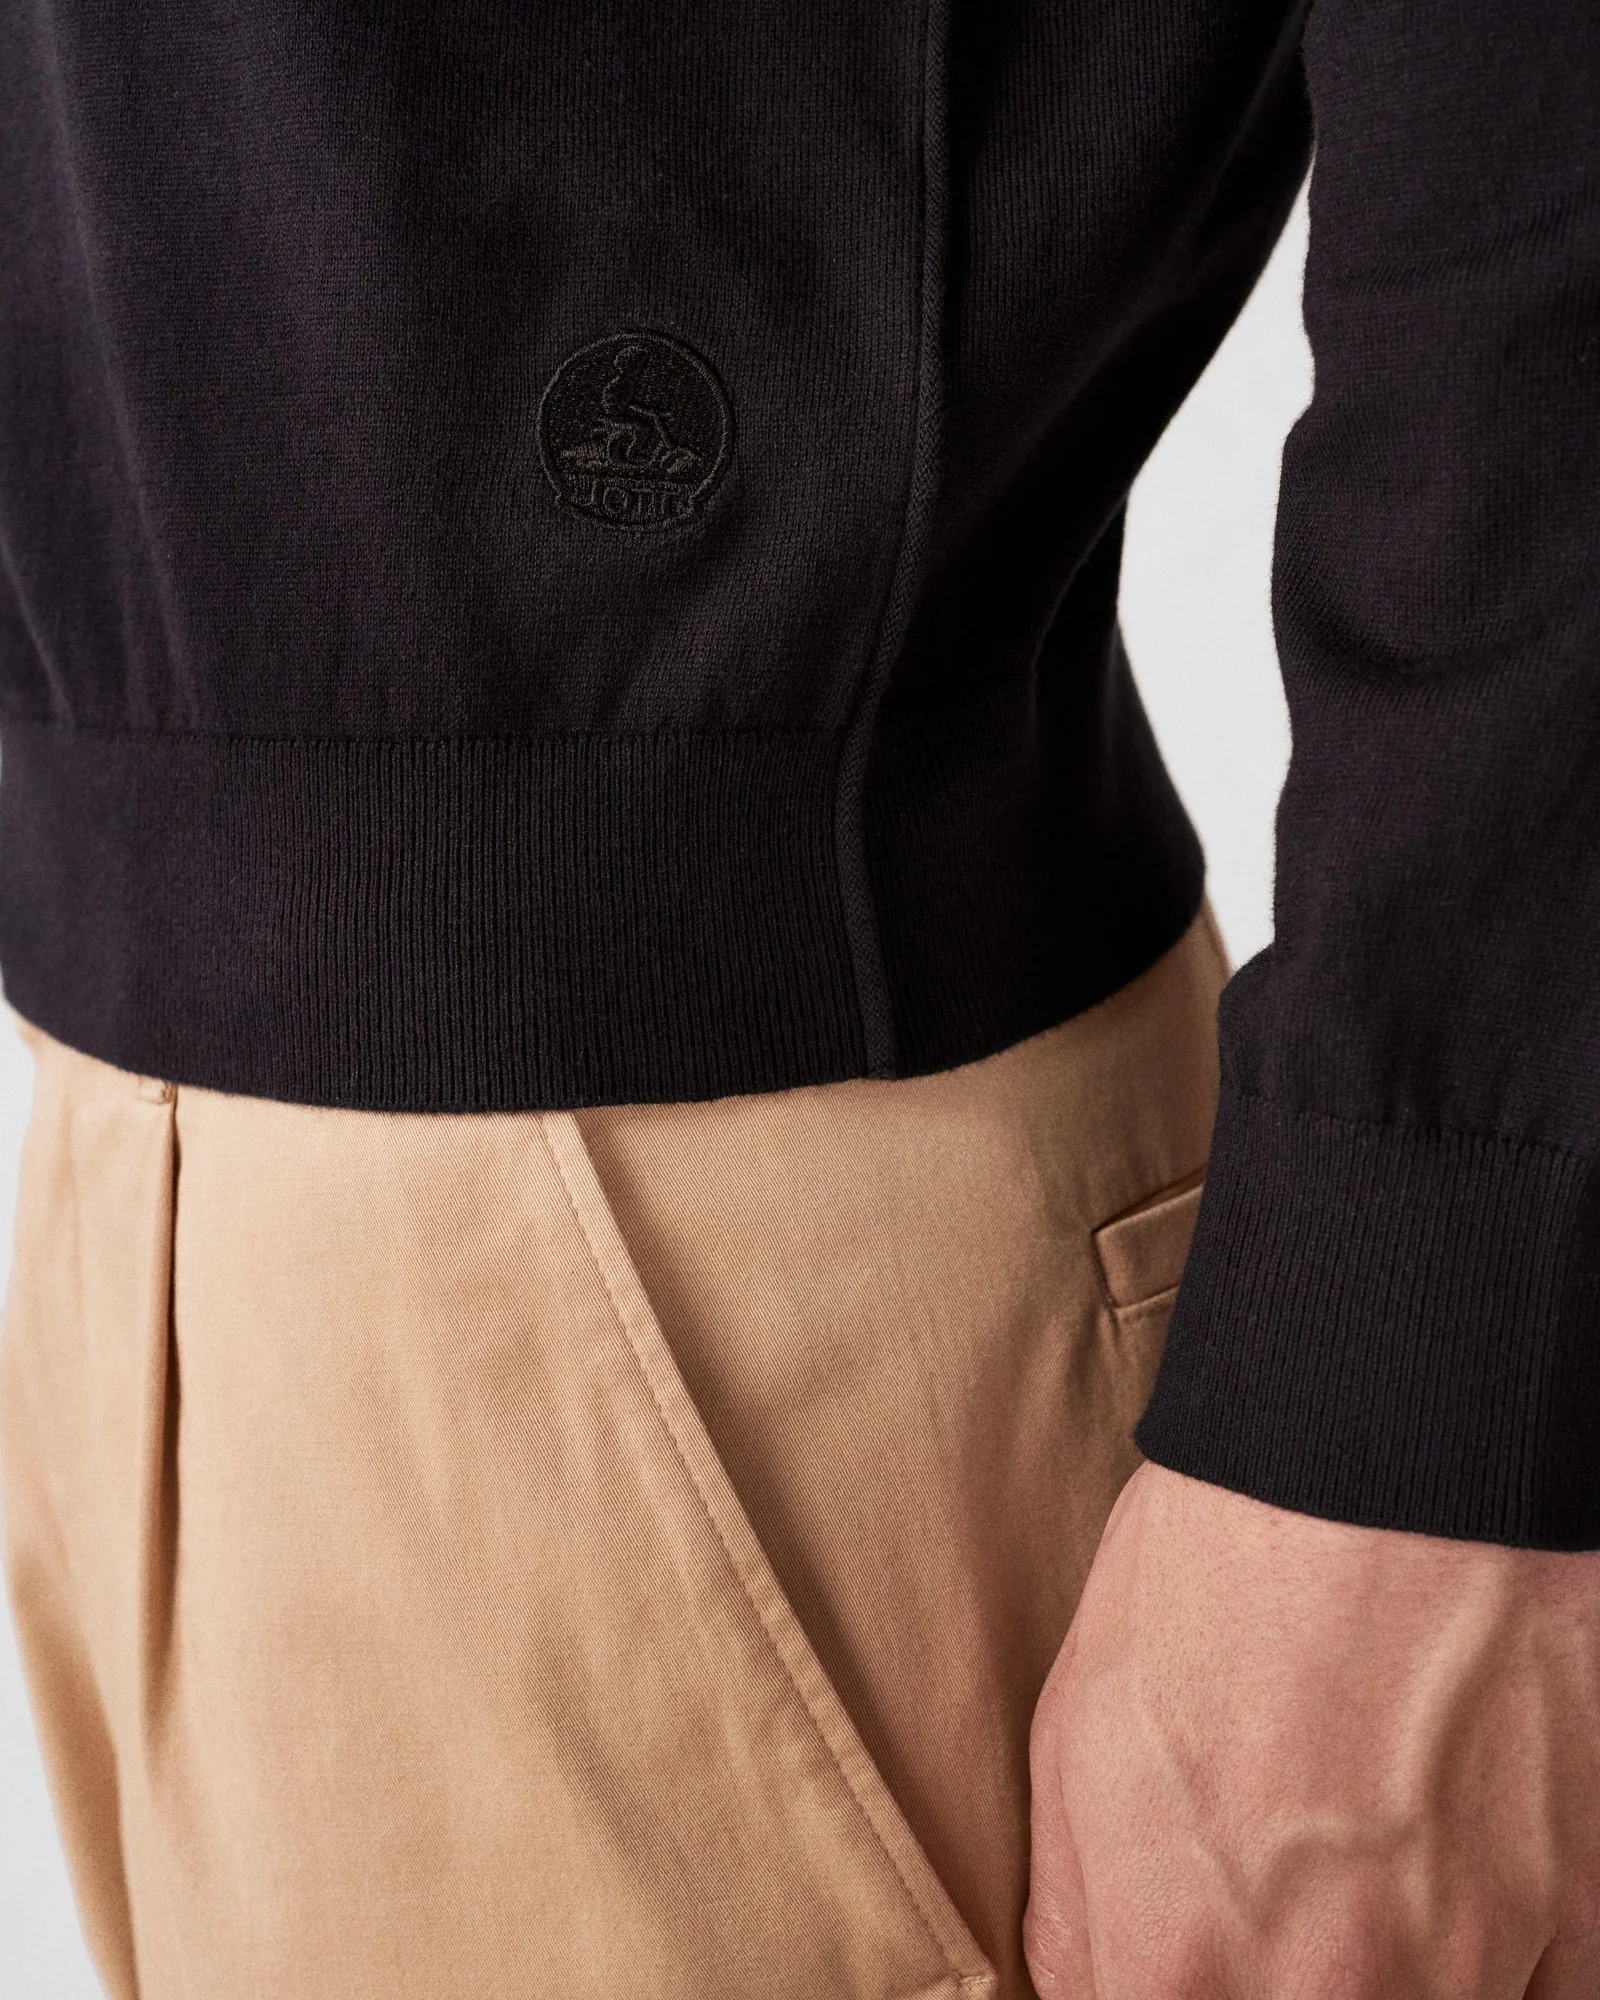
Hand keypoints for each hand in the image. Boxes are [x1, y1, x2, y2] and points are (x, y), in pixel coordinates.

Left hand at [1025, 1462, 1599, 1997]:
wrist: (1395, 1464)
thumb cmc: (1222, 1576)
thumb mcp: (1080, 1732)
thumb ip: (1080, 1921)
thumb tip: (1095, 1998)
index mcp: (1179, 1969)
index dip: (1164, 1995)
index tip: (1194, 1957)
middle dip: (1289, 1984)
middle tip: (1289, 1911)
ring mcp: (1475, 1973)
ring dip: (1395, 1978)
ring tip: (1366, 1871)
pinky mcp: (1584, 1923)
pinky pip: (1539, 1999)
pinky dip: (1501, 1966)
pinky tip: (1458, 1873)